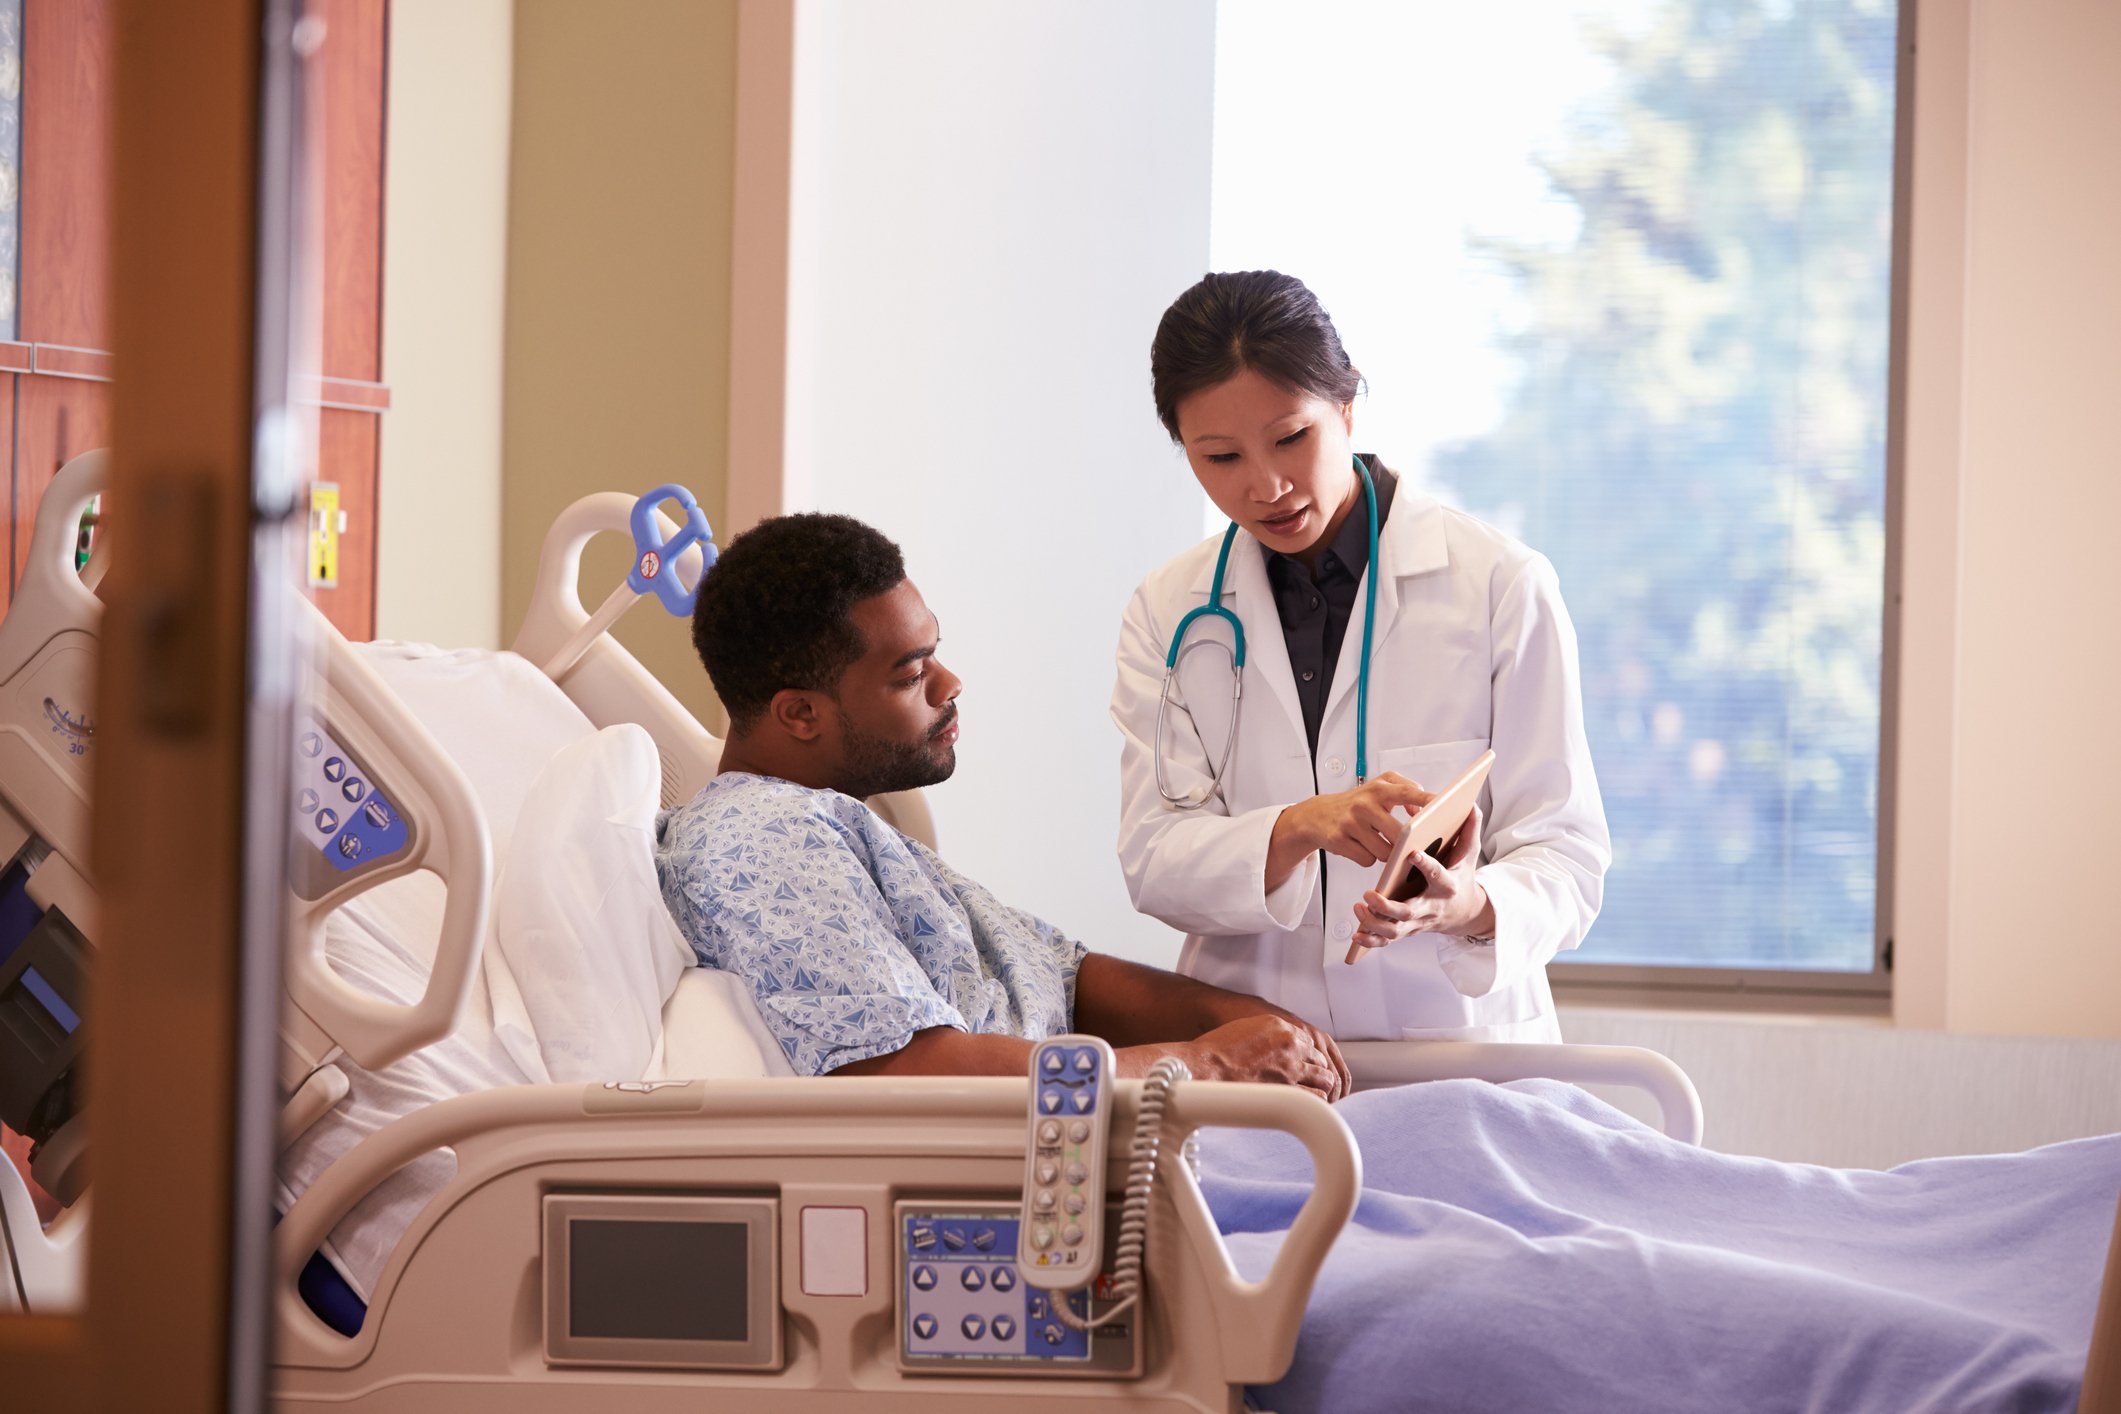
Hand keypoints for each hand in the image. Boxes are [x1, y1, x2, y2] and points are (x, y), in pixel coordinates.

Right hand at [1185, 1013, 1350, 1102]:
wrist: (1205, 1068)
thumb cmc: (1215, 1052)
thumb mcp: (1246, 1029)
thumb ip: (1268, 1036)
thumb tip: (1275, 1049)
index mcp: (1279, 1026)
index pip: (1309, 1041)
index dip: (1308, 1056)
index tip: (1303, 1066)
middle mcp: (1290, 1043)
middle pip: (1319, 1058)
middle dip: (1317, 1070)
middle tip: (1310, 1081)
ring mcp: (1291, 1067)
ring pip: (1324, 1077)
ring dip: (1321, 1086)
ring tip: (1314, 1094)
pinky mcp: (1289, 1089)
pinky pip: (1316, 1097)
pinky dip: (1316, 1101)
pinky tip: (1308, 1105)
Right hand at [1267, 772, 1433, 888]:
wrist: (1317, 815)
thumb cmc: (1357, 803)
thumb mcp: (1379, 788)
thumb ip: (1406, 791)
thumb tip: (1421, 810)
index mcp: (1379, 789)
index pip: (1409, 792)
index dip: (1427, 800)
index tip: (1443, 806)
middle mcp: (1364, 803)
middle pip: (1400, 834)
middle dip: (1405, 843)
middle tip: (1404, 843)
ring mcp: (1351, 822)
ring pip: (1384, 852)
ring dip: (1385, 853)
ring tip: (1376, 842)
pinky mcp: (1339, 840)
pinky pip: (1367, 860)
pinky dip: (1368, 858)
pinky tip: (1360, 847)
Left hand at [1348, 804, 1493, 958]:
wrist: (1465, 912)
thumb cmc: (1462, 877)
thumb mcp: (1470, 853)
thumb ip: (1469, 828)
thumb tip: (1470, 803)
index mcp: (1446, 886)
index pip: (1437, 876)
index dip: (1427, 866)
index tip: (1413, 853)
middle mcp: (1431, 907)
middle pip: (1408, 912)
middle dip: (1388, 906)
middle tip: (1370, 893)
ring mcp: (1417, 922)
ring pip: (1394, 930)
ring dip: (1374, 922)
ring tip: (1359, 906)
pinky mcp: (1407, 930)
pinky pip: (1387, 940)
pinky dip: (1371, 940)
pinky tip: (1356, 933)